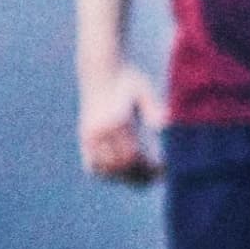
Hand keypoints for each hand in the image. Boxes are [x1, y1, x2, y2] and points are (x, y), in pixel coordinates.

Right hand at [79, 64, 164, 185]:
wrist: (101, 72)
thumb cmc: (128, 81)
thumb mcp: (144, 90)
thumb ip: (154, 108)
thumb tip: (164, 126)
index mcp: (115, 121)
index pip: (132, 156)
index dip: (149, 167)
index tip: (164, 168)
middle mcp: (99, 132)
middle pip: (120, 166)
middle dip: (140, 174)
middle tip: (157, 175)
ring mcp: (89, 137)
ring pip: (106, 170)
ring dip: (124, 176)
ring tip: (143, 176)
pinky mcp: (85, 139)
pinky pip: (92, 167)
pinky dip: (107, 173)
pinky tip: (122, 171)